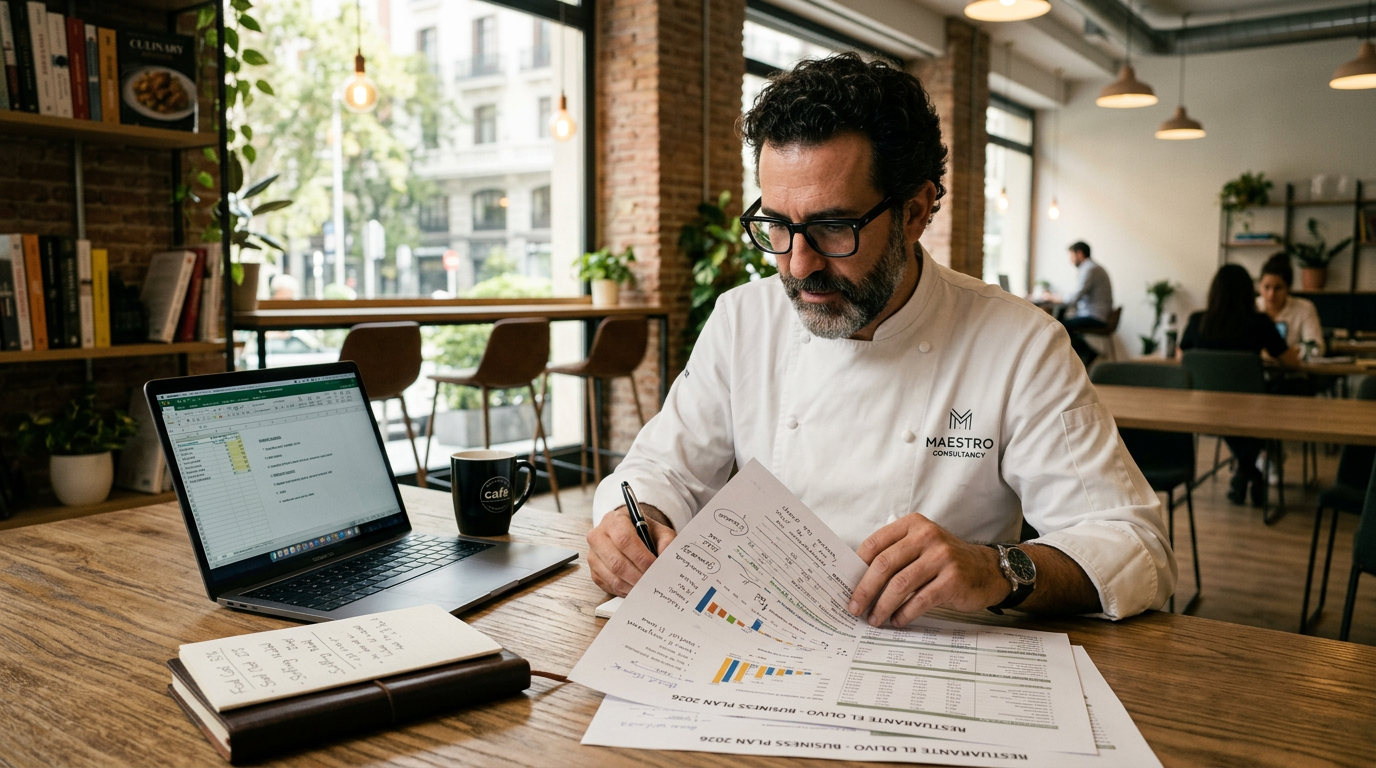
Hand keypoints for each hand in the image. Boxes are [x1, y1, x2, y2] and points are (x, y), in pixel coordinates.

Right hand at [586, 505, 676, 595]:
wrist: (629, 534)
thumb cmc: (644, 532)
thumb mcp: (659, 531)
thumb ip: (666, 542)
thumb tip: (666, 559)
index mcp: (613, 520)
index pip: (624, 540)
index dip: (641, 557)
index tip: (655, 567)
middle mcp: (598, 536)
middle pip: (617, 562)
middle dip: (638, 576)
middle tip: (653, 582)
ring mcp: (593, 555)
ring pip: (613, 577)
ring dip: (633, 586)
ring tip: (648, 588)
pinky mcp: (594, 571)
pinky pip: (610, 586)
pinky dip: (626, 590)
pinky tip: (638, 589)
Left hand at [848, 513, 1009, 626]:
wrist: (988, 570)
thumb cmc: (946, 561)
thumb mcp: (921, 546)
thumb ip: (895, 555)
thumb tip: (858, 580)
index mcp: (913, 525)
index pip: (875, 544)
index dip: (856, 567)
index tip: (846, 586)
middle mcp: (926, 536)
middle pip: (884, 564)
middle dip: (864, 589)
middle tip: (854, 608)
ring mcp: (941, 557)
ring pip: (900, 584)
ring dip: (882, 605)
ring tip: (874, 619)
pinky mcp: (953, 579)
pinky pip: (920, 599)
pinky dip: (905, 613)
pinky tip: (897, 620)